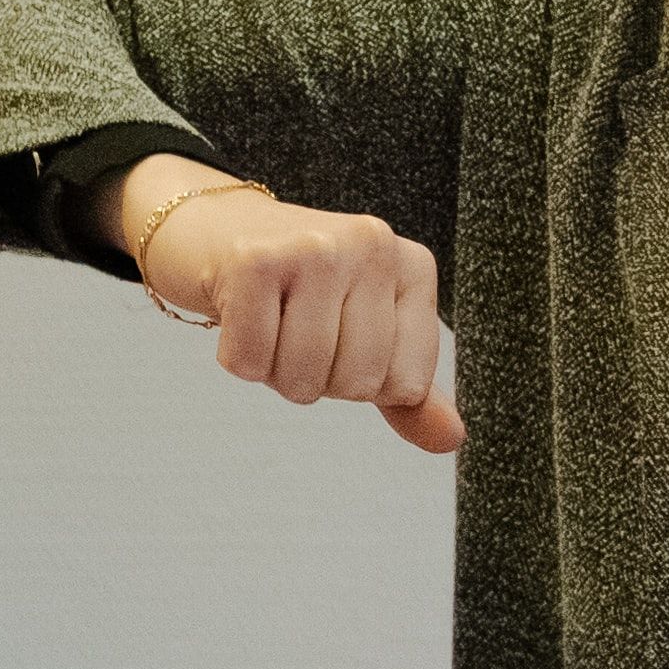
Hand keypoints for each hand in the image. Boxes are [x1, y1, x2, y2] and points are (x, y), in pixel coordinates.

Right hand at [111, 158, 461, 453]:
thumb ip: (407, 388)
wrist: (217, 228)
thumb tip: (451, 440)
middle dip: (317, 379)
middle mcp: (372, 245)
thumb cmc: (299, 289)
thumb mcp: (365, 332)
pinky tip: (239, 315)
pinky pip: (251, 361)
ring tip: (270, 323)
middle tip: (296, 330)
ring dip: (275, 371)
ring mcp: (315, 247)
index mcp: (412, 266)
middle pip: (356, 384)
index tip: (339, 339)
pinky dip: (238, 358)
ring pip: (303, 377)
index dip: (363, 384)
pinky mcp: (254, 259)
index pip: (407, 385)